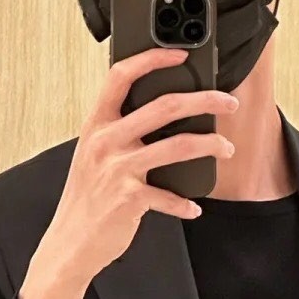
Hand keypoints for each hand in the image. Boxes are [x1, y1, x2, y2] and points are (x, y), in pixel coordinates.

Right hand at [19, 47, 239, 298]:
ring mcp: (118, 169)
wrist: (69, 242)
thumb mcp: (94, 155)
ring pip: (178, 145)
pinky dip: (185, 203)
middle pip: (164, 106)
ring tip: (226, 147)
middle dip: (204, 99)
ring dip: (210, 144)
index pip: (121, 76)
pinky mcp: (129, 198)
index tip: (180, 55)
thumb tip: (162, 114)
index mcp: (96, 125)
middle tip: (229, 102)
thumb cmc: (85, 198)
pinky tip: (193, 206)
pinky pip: (169, 196)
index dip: (152, 59)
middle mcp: (106, 141)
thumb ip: (118, 131)